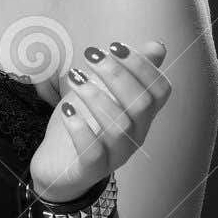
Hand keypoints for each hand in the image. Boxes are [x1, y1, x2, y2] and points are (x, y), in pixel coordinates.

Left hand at [28, 37, 171, 203]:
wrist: (58, 165)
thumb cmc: (85, 122)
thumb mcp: (103, 91)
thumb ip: (128, 71)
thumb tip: (159, 46)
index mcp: (143, 115)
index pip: (160, 90)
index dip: (142, 66)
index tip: (115, 46)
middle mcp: (135, 137)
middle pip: (141, 105)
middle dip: (116, 75)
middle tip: (90, 56)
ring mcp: (115, 156)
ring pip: (119, 128)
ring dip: (96, 97)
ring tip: (74, 77)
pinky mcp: (90, 171)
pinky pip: (93, 154)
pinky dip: (81, 130)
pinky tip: (68, 111)